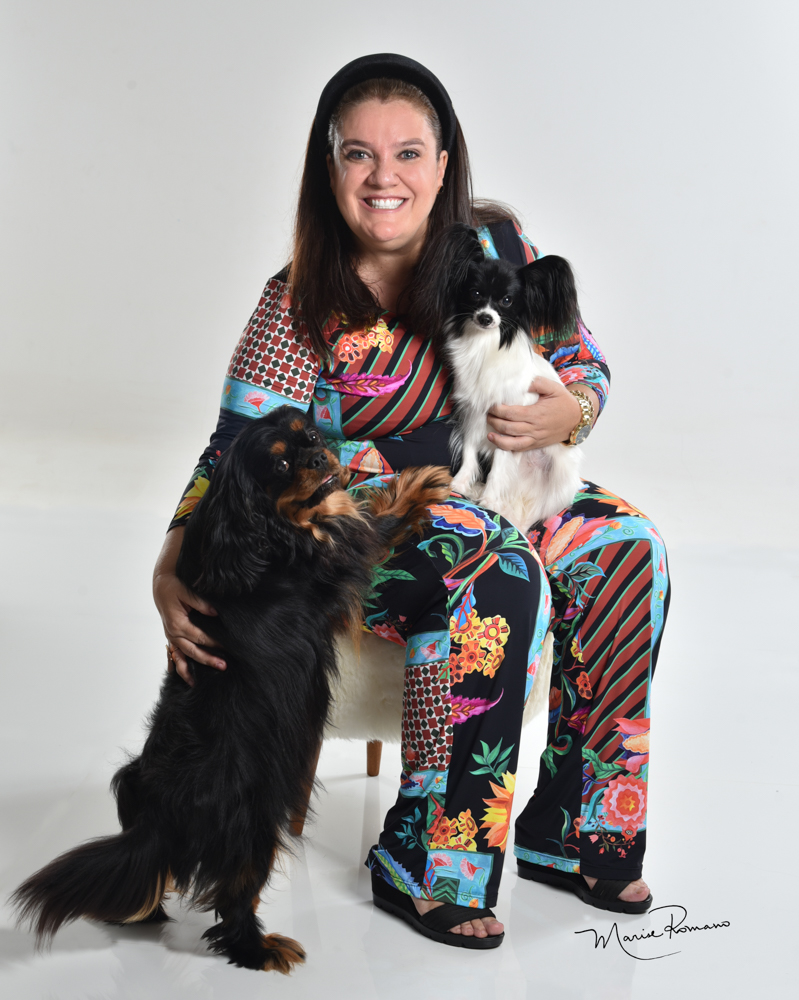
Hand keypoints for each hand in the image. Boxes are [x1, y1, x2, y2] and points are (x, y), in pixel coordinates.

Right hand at [153, 528, 224, 685]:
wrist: (161, 584)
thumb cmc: (174, 586)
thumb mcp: (186, 591)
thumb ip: (201, 603)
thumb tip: (215, 613)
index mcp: (178, 624)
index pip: (200, 637)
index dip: (215, 643)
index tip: (228, 647)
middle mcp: (173, 634)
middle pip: (193, 651)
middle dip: (208, 660)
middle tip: (224, 666)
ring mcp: (171, 637)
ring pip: (182, 657)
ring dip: (191, 669)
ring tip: (198, 682)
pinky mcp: (172, 637)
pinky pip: (175, 656)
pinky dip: (180, 667)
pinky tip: (187, 678)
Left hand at [486, 377, 588, 450]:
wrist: (577, 419)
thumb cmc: (564, 402)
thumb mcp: (553, 387)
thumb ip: (537, 383)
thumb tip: (521, 382)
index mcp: (536, 414)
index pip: (511, 413)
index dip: (498, 410)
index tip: (491, 405)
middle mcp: (534, 428)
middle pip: (508, 428)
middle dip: (494, 421)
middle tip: (488, 415)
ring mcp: (535, 439)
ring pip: (512, 443)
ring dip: (498, 439)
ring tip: (489, 432)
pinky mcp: (536, 444)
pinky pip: (519, 449)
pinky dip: (507, 447)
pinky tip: (499, 442)